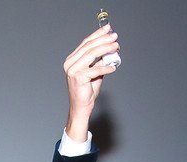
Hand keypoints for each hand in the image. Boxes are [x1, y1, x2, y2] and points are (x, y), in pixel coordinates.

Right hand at [63, 24, 119, 141]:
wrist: (81, 107)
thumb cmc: (87, 91)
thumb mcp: (95, 72)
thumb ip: (100, 61)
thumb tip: (111, 49)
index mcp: (72, 59)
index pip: (86, 43)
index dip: (98, 34)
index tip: (108, 29)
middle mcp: (70, 63)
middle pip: (89, 46)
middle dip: (104, 39)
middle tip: (115, 36)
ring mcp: (73, 70)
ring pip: (91, 54)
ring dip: (106, 49)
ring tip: (116, 47)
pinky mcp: (78, 78)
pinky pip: (95, 69)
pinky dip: (105, 67)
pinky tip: (113, 68)